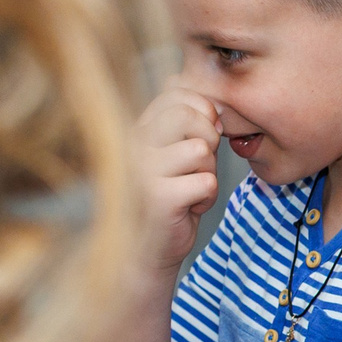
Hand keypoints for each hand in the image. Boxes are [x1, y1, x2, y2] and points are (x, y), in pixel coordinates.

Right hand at [135, 80, 221, 270]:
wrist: (149, 248)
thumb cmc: (170, 197)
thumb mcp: (176, 153)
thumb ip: (186, 124)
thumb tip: (205, 97)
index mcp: (137, 129)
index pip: (175, 93)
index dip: (203, 111)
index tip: (204, 136)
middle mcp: (133, 144)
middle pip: (188, 115)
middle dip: (208, 139)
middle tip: (200, 164)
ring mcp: (142, 170)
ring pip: (201, 151)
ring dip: (208, 174)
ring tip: (190, 189)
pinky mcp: (159, 197)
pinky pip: (207, 182)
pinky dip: (208, 197)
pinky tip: (188, 207)